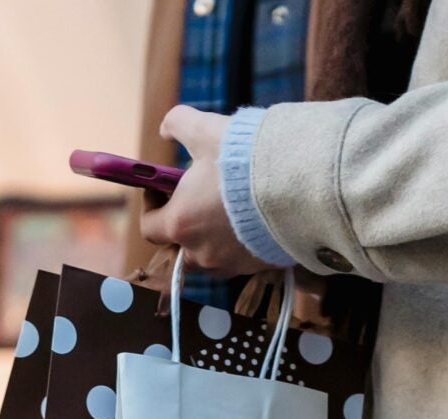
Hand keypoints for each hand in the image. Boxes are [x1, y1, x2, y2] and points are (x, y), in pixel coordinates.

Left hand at [139, 107, 257, 276]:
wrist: (298, 183)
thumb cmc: (244, 157)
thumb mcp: (205, 129)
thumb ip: (177, 123)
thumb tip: (166, 129)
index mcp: (180, 224)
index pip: (149, 228)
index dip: (152, 206)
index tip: (162, 189)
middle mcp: (201, 252)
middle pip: (180, 247)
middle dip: (184, 225)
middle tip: (197, 199)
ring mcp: (230, 264)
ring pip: (211, 257)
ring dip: (212, 238)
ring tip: (228, 211)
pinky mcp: (258, 266)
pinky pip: (241, 260)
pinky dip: (240, 245)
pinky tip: (253, 220)